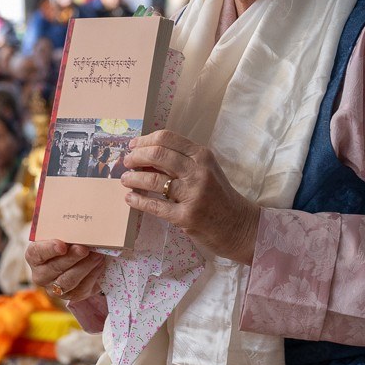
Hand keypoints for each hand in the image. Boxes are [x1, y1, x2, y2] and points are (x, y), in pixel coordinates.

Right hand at [26, 238, 106, 304]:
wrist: (76, 259)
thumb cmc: (67, 243)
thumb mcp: (63, 235)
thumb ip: (68, 233)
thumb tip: (82, 230)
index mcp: (34, 256)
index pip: (37, 252)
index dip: (49, 249)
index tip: (62, 245)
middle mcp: (40, 275)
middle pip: (54, 268)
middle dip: (72, 258)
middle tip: (84, 249)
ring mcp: (54, 288)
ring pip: (68, 281)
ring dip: (85, 267)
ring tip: (97, 256)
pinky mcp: (71, 296)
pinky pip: (82, 288)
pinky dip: (93, 275)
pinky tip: (100, 264)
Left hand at [120, 131, 260, 263]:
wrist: (238, 225)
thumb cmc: (219, 196)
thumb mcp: (206, 171)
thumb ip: (182, 161)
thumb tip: (146, 155)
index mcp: (202, 156)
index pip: (167, 138)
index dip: (144, 140)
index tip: (133, 146)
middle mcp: (199, 171)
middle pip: (157, 155)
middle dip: (136, 157)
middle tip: (126, 162)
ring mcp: (193, 194)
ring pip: (153, 180)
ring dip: (133, 178)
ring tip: (125, 179)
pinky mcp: (186, 217)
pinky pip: (154, 205)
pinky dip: (138, 200)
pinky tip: (130, 198)